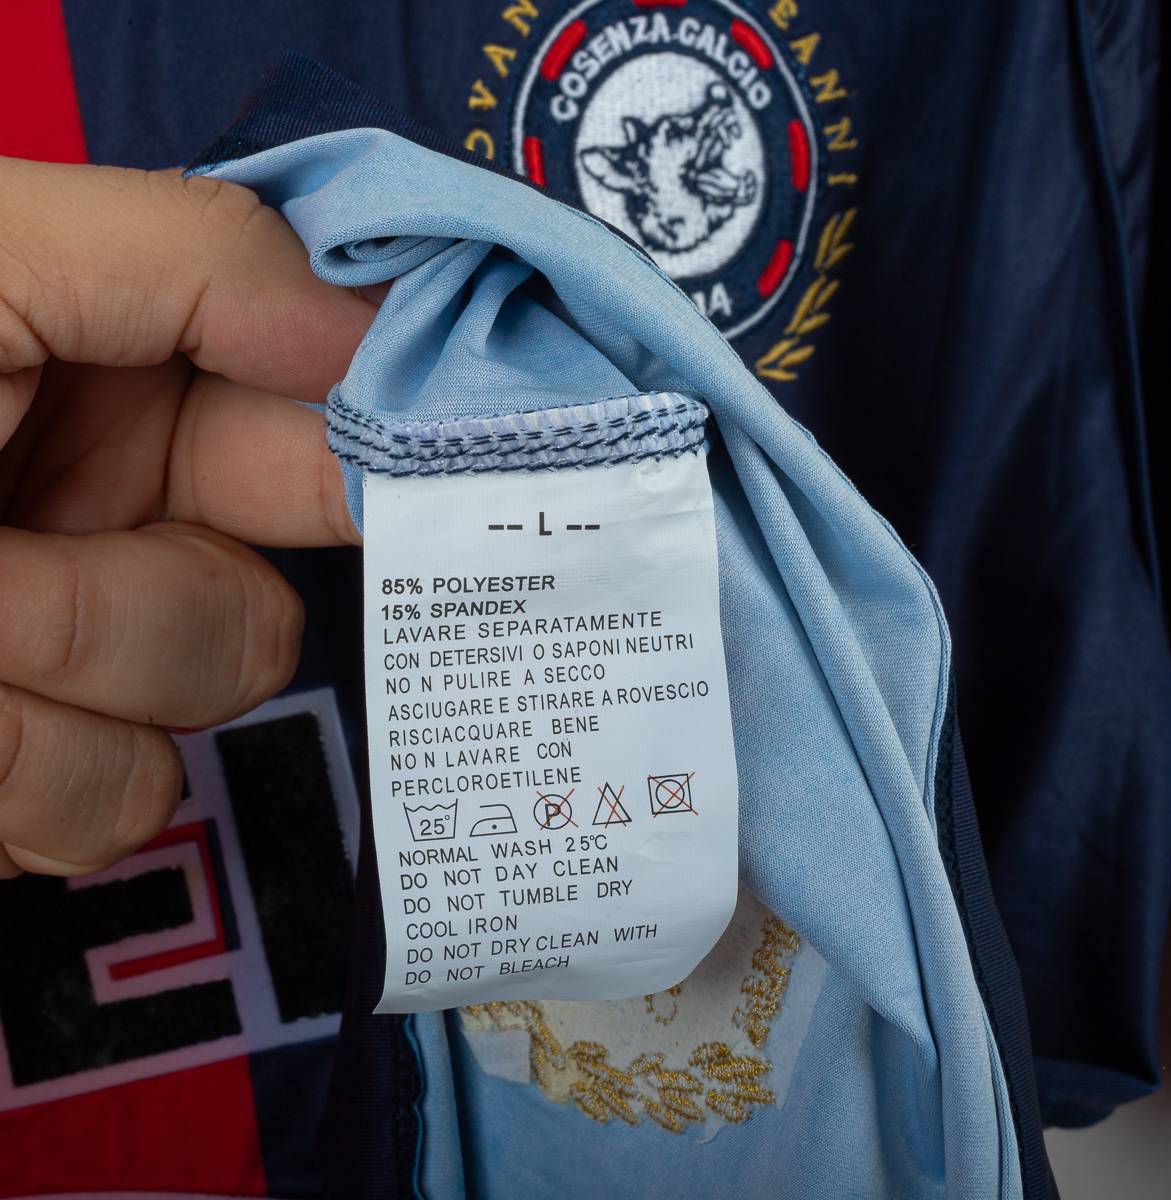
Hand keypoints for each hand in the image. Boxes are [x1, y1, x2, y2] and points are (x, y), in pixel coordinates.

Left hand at [0, 158, 375, 877]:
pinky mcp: (45, 772)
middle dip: (137, 586)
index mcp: (122, 373)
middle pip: (270, 582)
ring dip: (48, 669)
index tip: (450, 479)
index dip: (388, 443)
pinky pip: (116, 800)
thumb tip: (367, 322)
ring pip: (198, 700)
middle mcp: (123, 505)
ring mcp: (88, 648)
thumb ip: (188, 255)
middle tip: (1, 562)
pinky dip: (12, 766)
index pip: (323, 408)